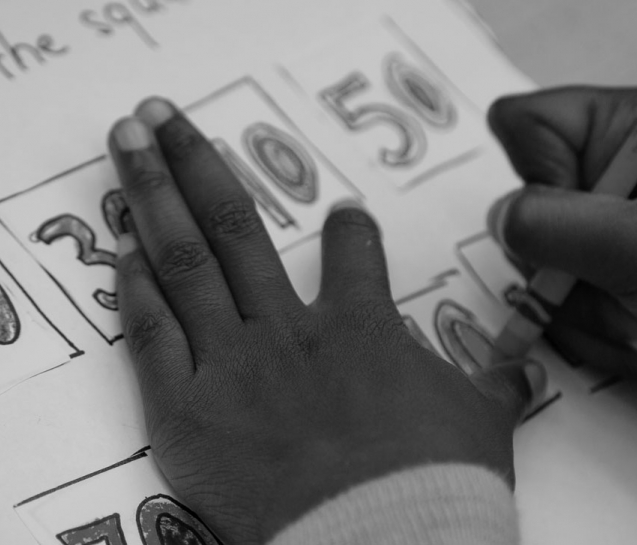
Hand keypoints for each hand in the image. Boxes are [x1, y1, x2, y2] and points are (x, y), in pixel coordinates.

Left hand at [106, 98, 546, 543]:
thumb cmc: (434, 489)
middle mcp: (288, 331)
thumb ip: (491, 386)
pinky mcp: (185, 413)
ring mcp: (232, 366)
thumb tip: (518, 368)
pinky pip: (150, 336)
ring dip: (150, 194)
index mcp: (361, 327)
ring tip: (124, 144)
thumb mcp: (482, 428)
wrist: (382, 544)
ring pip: (184, 261)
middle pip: (233, 224)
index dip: (347, 229)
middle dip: (192, 161)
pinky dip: (132, 289)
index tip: (341, 216)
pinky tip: (118, 248)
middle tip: (158, 116)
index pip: (352, 252)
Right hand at [486, 86, 636, 432]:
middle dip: (564, 262)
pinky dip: (598, 331)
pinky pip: (559, 303)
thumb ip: (552, 225)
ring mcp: (608, 226)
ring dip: (587, 308)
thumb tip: (499, 220)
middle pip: (524, 206)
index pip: (524, 125)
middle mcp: (613, 169)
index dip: (537, 175)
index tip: (585, 218)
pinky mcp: (608, 274)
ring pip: (537, 265)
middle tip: (622, 281)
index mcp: (632, 127)